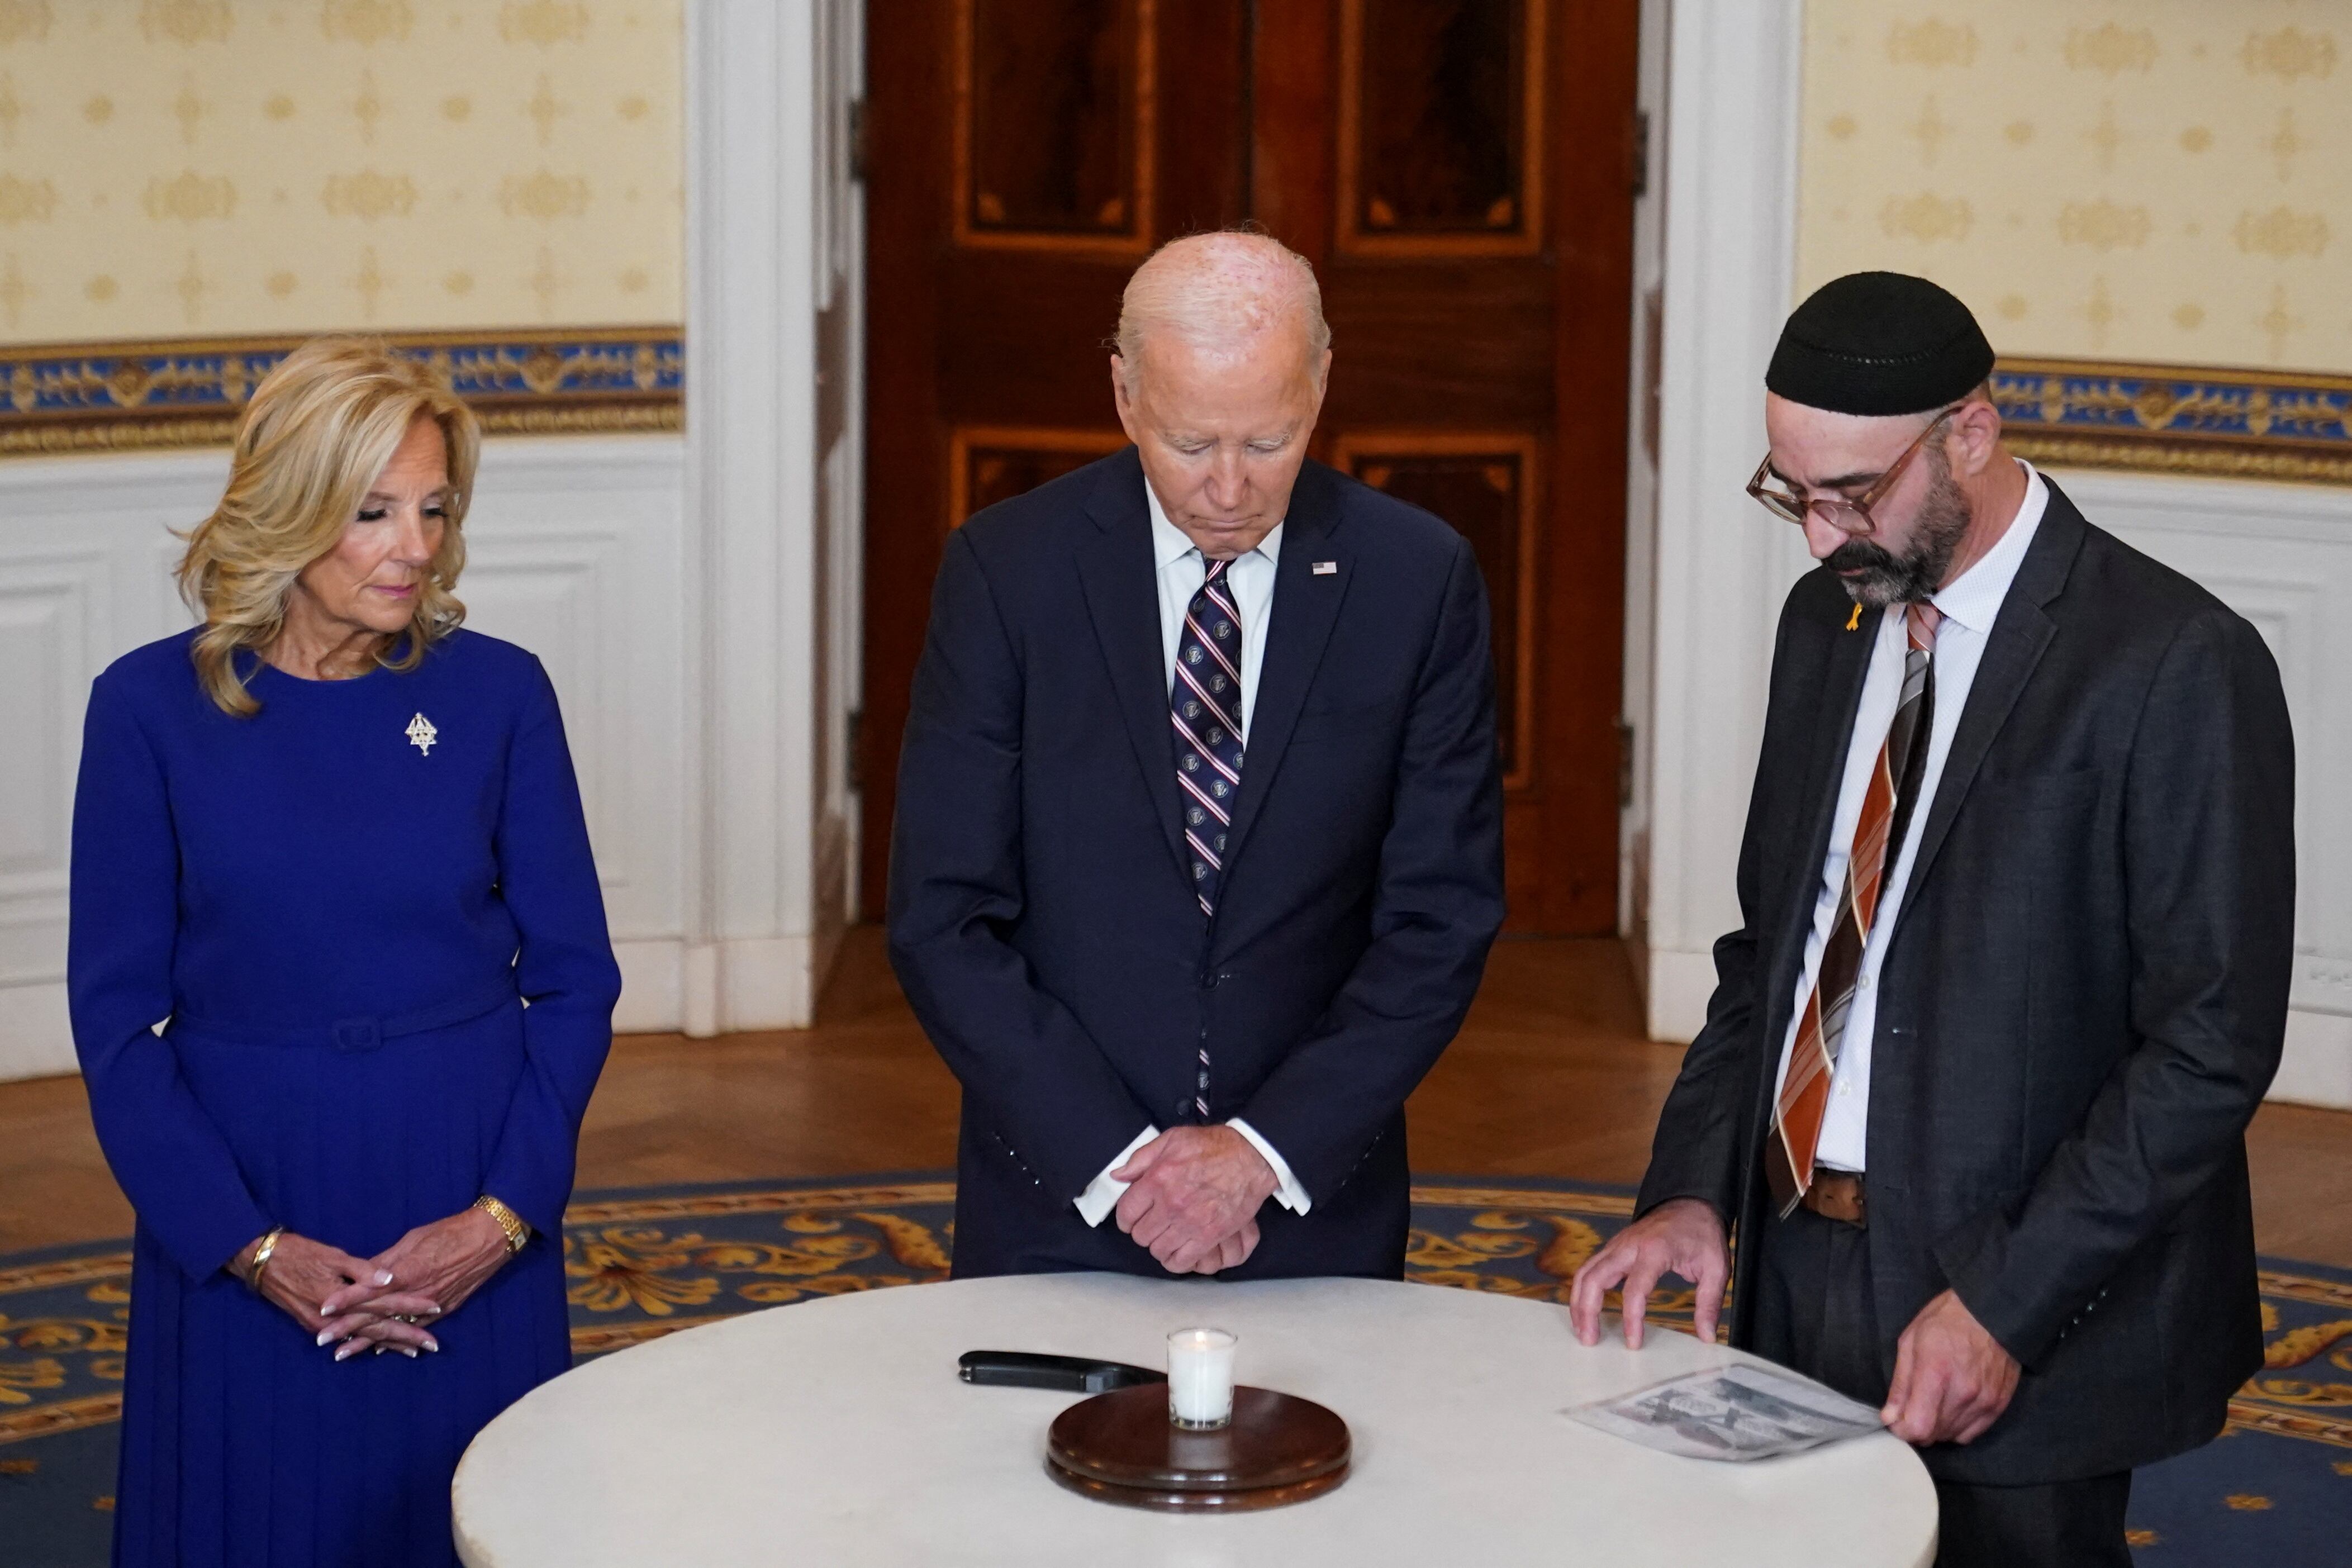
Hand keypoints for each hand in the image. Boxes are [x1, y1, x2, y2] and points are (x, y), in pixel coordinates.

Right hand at [231, 1232, 442, 1359]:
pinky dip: (364, 1341)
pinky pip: (346, 1336)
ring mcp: (321, 1325)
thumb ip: (363, 1271)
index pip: (384, 1304)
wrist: (261, 1262)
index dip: (411, 1306)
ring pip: (362, 1336)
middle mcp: (331, 1319)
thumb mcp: (333, 1257)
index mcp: (340, 1299)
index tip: (435, 1308)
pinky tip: (378, 1346)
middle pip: (376, 1328)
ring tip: (412, 1350)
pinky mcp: (313, 1324)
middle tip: (433, 1344)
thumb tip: (390, 1279)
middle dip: (405, 1335)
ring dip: (387, 1342)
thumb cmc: (299, 1253)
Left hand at [316, 1208, 512, 1353]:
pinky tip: (379, 1349)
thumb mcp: (413, 1240)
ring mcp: (430, 1306)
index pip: (370, 1290)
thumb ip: (386, 1262)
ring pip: (392, 1327)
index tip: (324, 1309)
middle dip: (347, 1328)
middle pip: (376, 1315)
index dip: (346, 1300)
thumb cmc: (449, 1233)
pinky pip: (414, 1328)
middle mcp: (417, 1294)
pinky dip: (395, 1340)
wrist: (488, 1239)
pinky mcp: (443, 1310)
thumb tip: (362, 1275)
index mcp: (408, 1272)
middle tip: (320, 1340)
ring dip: (366, 1342)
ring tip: (341, 1354)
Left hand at [1111, 1126, 1277, 1274]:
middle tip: (1152, 1224)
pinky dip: (1175, 1260)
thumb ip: (1141, 1158)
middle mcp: (1171, 1204)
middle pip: (1141, 1235)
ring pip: (1158, 1250)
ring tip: (1165, 1236)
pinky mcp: (1210, 1236)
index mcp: (1158, 1179)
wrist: (1251, 1157)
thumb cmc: (1214, 1146)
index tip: (1132, 1217)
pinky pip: (1181, 1261)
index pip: (1126, 1212)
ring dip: (1159, 1245)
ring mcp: (1191, 1222)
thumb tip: (1118, 1176)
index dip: (1126, 1217)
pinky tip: (1178, 1250)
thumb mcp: (1172, 1139)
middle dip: (1142, 1230)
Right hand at [1568, 1198, 1728, 1349]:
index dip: (1631, 1319)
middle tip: (1590, 1340)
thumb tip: (1707, 1335)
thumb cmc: (1701, 1234)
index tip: (1633, 1343)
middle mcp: (1629, 1246)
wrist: (1689, 1204)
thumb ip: (1709, 1302)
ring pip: (1585, 1272)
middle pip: (1595, 1278)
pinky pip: (1589, 1268)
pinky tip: (1585, 1309)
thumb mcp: (1716, 1268)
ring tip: (1582, 1330)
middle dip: (1587, 1311)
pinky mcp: (1613, 1248)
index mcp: (1655, 1250)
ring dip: (1578, 1302)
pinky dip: (1582, 1290)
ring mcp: (1617, 1245)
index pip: (1634, 1289)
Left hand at [1881, 1289, 2019, 1444]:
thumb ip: (1901, 1384)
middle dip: (1917, 1427)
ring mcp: (1984, 1401)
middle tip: (1913, 1408)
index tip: (1896, 1420)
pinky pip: (1972, 1433)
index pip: (1918, 1427)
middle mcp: (1963, 1393)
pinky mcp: (1999, 1405)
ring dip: (1937, 1428)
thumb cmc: (1946, 1320)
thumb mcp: (1911, 1341)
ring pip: (1952, 1436)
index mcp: (1937, 1374)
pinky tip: (1951, 1408)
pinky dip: (1957, 1427)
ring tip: (1933, 1404)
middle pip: (1934, 1435)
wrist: (1992, 1311)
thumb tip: (1889, 1417)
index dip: (1902, 1429)